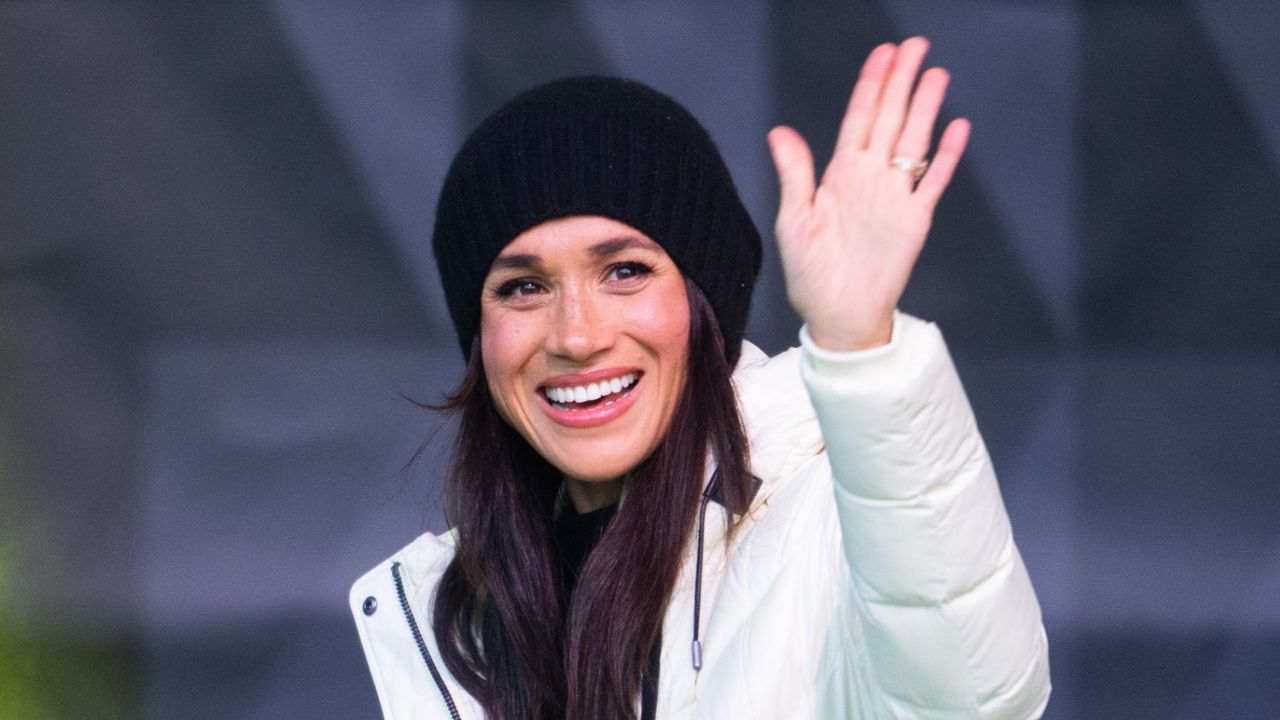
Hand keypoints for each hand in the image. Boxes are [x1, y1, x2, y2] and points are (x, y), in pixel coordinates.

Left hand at [768, 37, 969, 350]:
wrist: (838, 317)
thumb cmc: (811, 275)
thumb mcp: (794, 221)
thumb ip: (794, 174)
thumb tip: (780, 132)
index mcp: (840, 176)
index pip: (859, 119)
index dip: (871, 86)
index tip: (882, 55)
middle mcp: (870, 179)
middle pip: (889, 119)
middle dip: (902, 81)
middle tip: (915, 45)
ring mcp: (895, 197)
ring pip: (914, 141)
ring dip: (925, 108)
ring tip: (935, 74)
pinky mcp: (915, 220)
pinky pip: (934, 182)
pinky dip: (947, 156)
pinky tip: (957, 128)